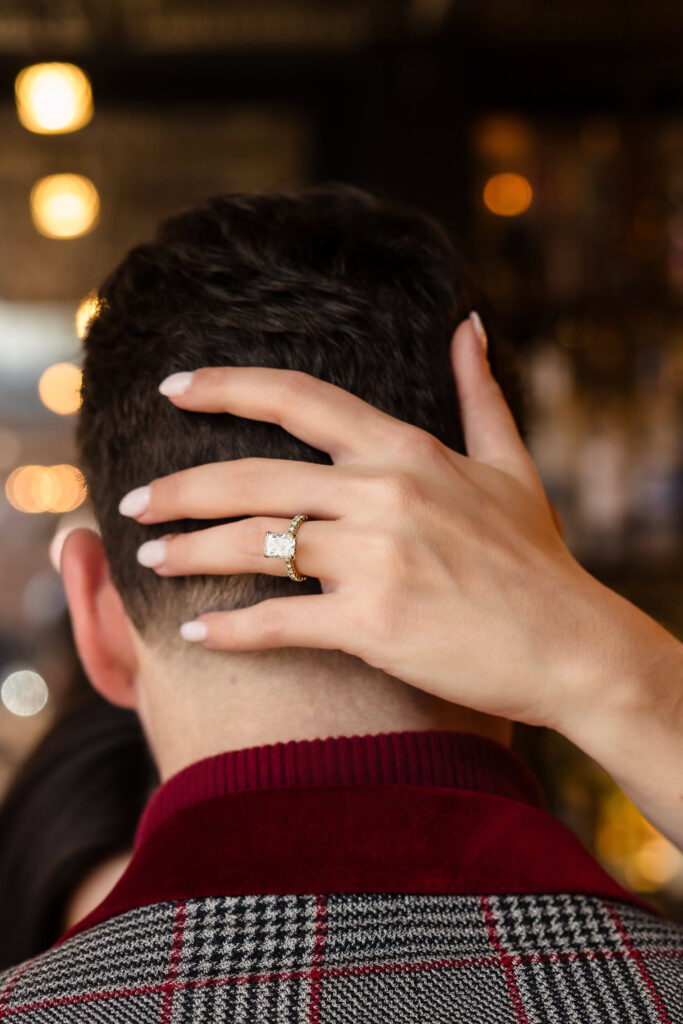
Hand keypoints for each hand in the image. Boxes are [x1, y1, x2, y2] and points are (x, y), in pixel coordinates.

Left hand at [121, 315, 603, 730]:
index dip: (227, 387)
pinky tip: (196, 635)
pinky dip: (229, 630)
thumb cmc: (536, 560)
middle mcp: (383, 493)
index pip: (298, 399)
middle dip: (178, 489)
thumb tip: (468, 325)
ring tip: (150, 560)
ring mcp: (376, 557)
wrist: (571, 646)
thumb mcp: (511, 464)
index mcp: (406, 450)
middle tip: (132, 503)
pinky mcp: (371, 622)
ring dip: (189, 552)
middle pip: (251, 477)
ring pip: (253, 544)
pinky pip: (277, 620)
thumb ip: (477, 393)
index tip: (174, 388)